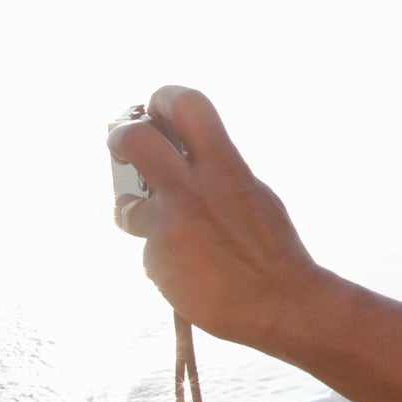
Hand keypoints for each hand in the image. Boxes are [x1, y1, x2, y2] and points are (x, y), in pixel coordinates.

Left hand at [109, 86, 320, 350]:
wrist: (281, 304)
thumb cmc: (271, 252)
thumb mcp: (253, 196)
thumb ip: (218, 175)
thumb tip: (186, 161)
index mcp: (225, 168)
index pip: (186, 105)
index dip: (163, 98)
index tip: (156, 110)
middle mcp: (193, 191)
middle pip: (134, 138)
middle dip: (120, 137)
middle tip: (123, 148)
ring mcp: (172, 227)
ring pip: (128, 206)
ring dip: (136, 214)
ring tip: (162, 230)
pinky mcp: (158, 260)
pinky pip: (149, 249)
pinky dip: (164, 257)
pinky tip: (190, 271)